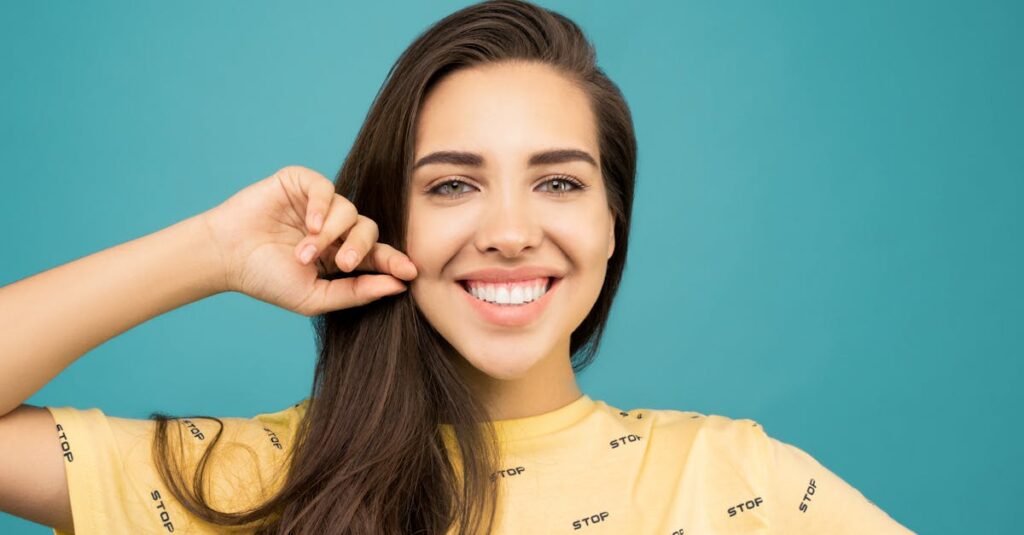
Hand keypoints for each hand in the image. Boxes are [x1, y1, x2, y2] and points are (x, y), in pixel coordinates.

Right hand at [200, 165, 417, 315]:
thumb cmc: (267, 279)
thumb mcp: (315, 297)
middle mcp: (335, 228)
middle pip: (369, 229)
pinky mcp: (301, 183)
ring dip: (329, 235)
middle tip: (344, 263)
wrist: (226, 257)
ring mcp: (319, 205)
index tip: (410, 272)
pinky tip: (309, 225)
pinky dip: (322, 207)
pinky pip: (327, 188)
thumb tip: (398, 286)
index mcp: (341, 254)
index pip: (378, 255)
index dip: (395, 261)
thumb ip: (356, 293)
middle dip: (362, 248)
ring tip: (304, 253)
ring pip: (349, 210)